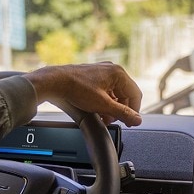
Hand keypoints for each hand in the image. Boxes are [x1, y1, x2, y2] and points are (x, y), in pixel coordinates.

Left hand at [25, 62, 141, 126]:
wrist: (55, 82)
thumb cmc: (76, 88)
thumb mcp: (103, 105)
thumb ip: (123, 113)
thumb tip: (137, 120)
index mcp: (118, 74)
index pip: (135, 95)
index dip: (134, 111)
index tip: (130, 122)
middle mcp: (112, 70)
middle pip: (125, 95)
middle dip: (120, 110)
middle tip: (115, 121)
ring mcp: (103, 73)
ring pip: (115, 94)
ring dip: (112, 108)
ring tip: (104, 118)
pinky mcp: (94, 77)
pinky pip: (106, 91)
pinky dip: (104, 103)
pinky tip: (98, 112)